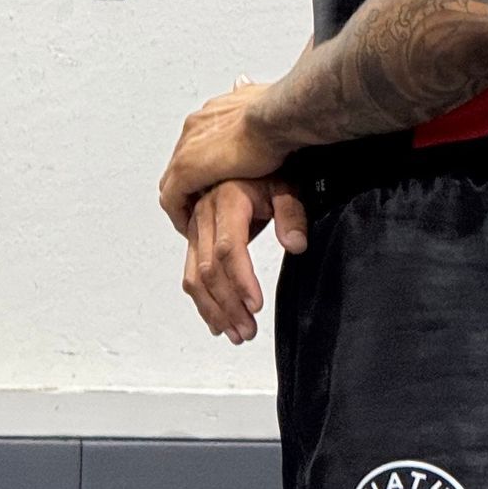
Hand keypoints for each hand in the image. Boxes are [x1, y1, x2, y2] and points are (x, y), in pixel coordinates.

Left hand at [159, 82, 285, 231]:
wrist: (276, 117)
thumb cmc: (279, 113)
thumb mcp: (261, 97)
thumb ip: (248, 96)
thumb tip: (245, 84)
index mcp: (212, 114)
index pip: (197, 142)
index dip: (204, 163)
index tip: (214, 178)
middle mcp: (196, 128)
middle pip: (181, 161)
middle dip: (190, 183)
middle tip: (202, 202)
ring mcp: (188, 149)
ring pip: (172, 181)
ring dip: (183, 200)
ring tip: (195, 219)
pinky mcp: (187, 170)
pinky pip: (172, 200)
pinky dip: (179, 214)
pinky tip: (191, 226)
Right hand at [182, 177, 309, 342]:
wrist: (246, 154)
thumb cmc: (268, 173)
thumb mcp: (286, 185)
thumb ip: (292, 213)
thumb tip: (297, 243)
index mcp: (227, 200)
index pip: (229, 249)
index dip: (240, 280)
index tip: (255, 305)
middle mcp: (204, 215)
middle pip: (210, 270)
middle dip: (228, 305)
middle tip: (248, 330)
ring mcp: (195, 228)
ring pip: (195, 278)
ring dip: (214, 311)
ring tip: (237, 333)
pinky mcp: (193, 240)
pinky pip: (191, 276)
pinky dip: (203, 303)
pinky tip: (217, 323)